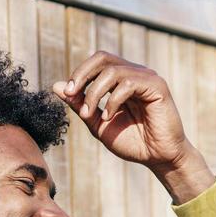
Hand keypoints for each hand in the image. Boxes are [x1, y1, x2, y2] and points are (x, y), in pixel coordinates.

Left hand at [53, 52, 215, 201]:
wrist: (159, 159)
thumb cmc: (133, 143)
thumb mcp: (99, 124)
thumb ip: (81, 105)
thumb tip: (57, 86)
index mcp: (122, 79)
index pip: (96, 63)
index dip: (79, 74)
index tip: (67, 93)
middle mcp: (135, 73)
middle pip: (103, 57)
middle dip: (83, 74)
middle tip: (72, 93)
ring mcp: (147, 78)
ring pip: (113, 70)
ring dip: (95, 92)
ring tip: (92, 114)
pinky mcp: (157, 87)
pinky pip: (129, 83)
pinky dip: (113, 100)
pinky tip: (109, 117)